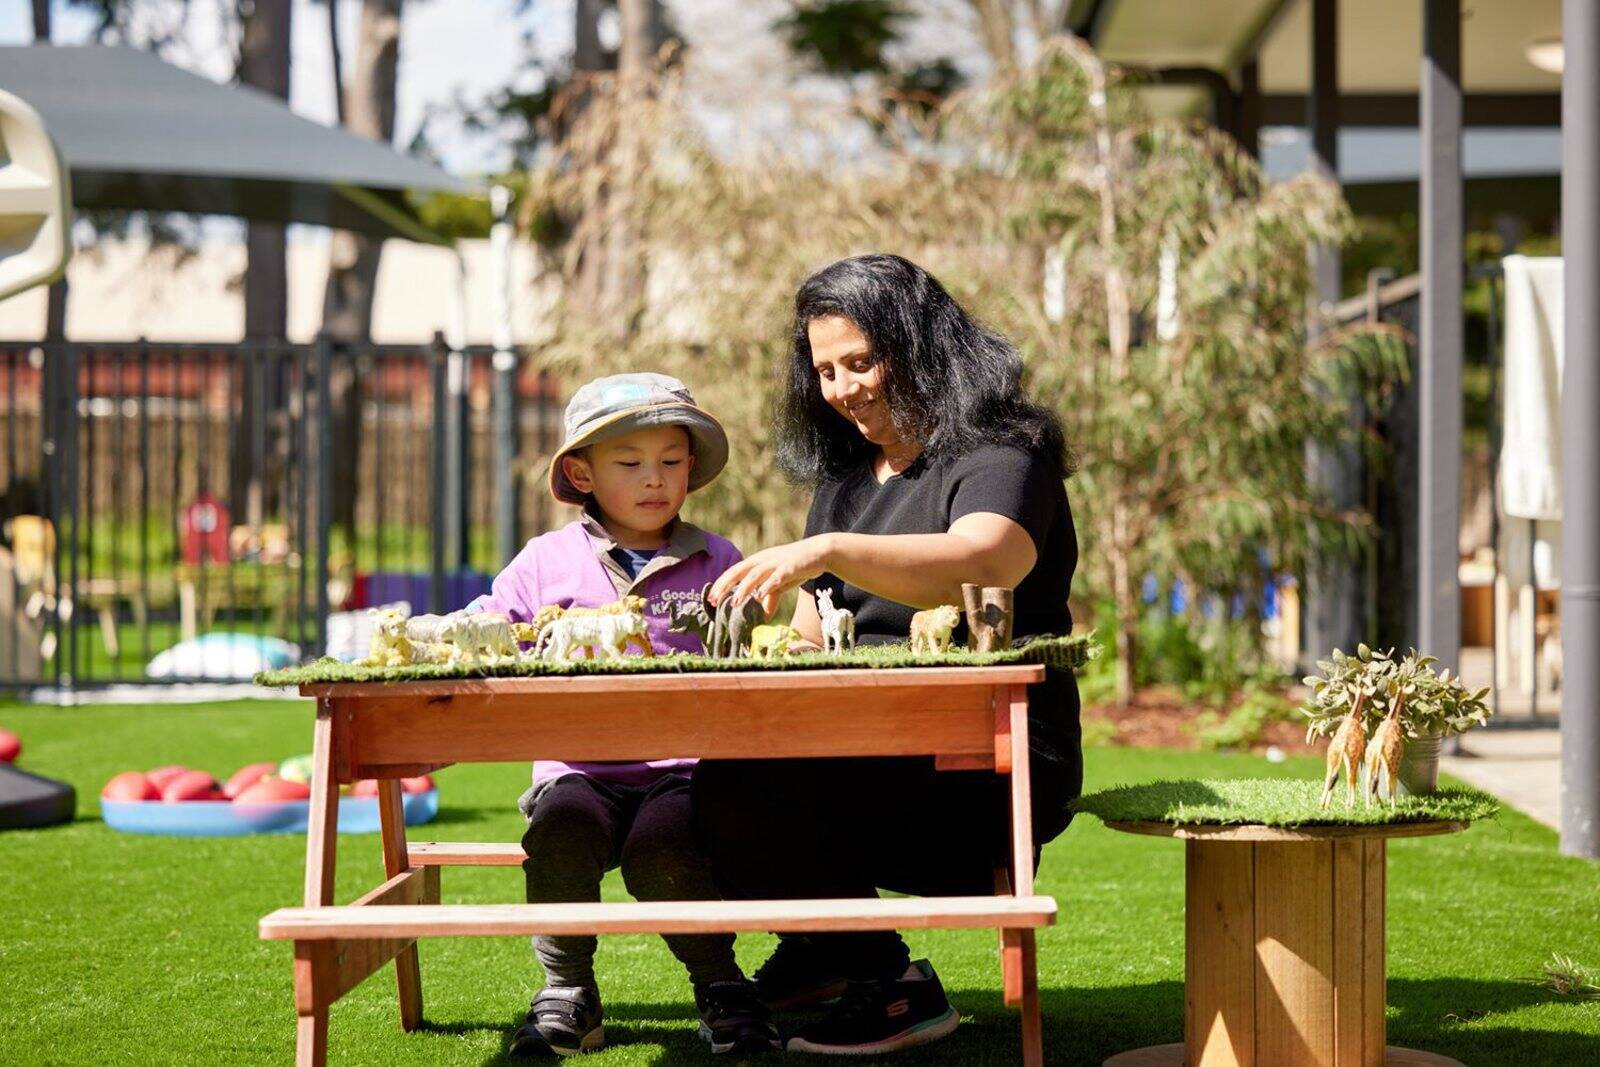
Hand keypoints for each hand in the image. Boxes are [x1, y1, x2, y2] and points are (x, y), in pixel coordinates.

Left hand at [708, 536, 831, 616]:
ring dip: (744, 588)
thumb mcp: (779, 583)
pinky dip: (767, 586)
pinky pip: (776, 577)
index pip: (734, 572)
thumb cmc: (796, 567)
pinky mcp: (790, 567)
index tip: (710, 598)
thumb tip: (763, 618)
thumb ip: (769, 598)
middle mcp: (763, 559)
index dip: (721, 584)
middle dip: (725, 585)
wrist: (819, 552)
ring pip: (755, 574)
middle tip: (714, 600)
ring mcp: (776, 562)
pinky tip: (759, 596)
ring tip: (735, 602)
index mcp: (757, 561)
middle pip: (739, 571)